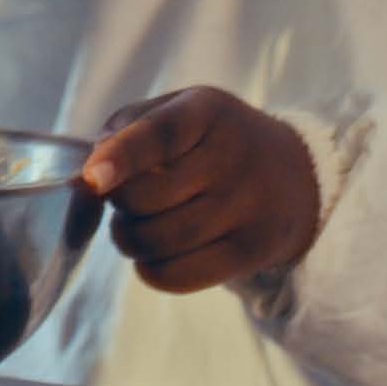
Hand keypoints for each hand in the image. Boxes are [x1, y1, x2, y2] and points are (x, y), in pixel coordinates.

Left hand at [79, 87, 325, 293]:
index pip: (160, 134)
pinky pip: (181, 275)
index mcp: (207, 111)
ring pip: (159, 240)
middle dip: (118, 205)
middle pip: (146, 197)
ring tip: (137, 227)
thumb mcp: (180, 110)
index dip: (121, 157)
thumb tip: (89, 176)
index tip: (91, 179)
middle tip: (124, 200)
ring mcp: (246, 207)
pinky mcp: (252, 250)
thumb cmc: (215, 140)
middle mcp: (232, 157)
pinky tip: (153, 256)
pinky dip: (152, 271)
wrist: (297, 175)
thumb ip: (127, 129)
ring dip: (130, 240)